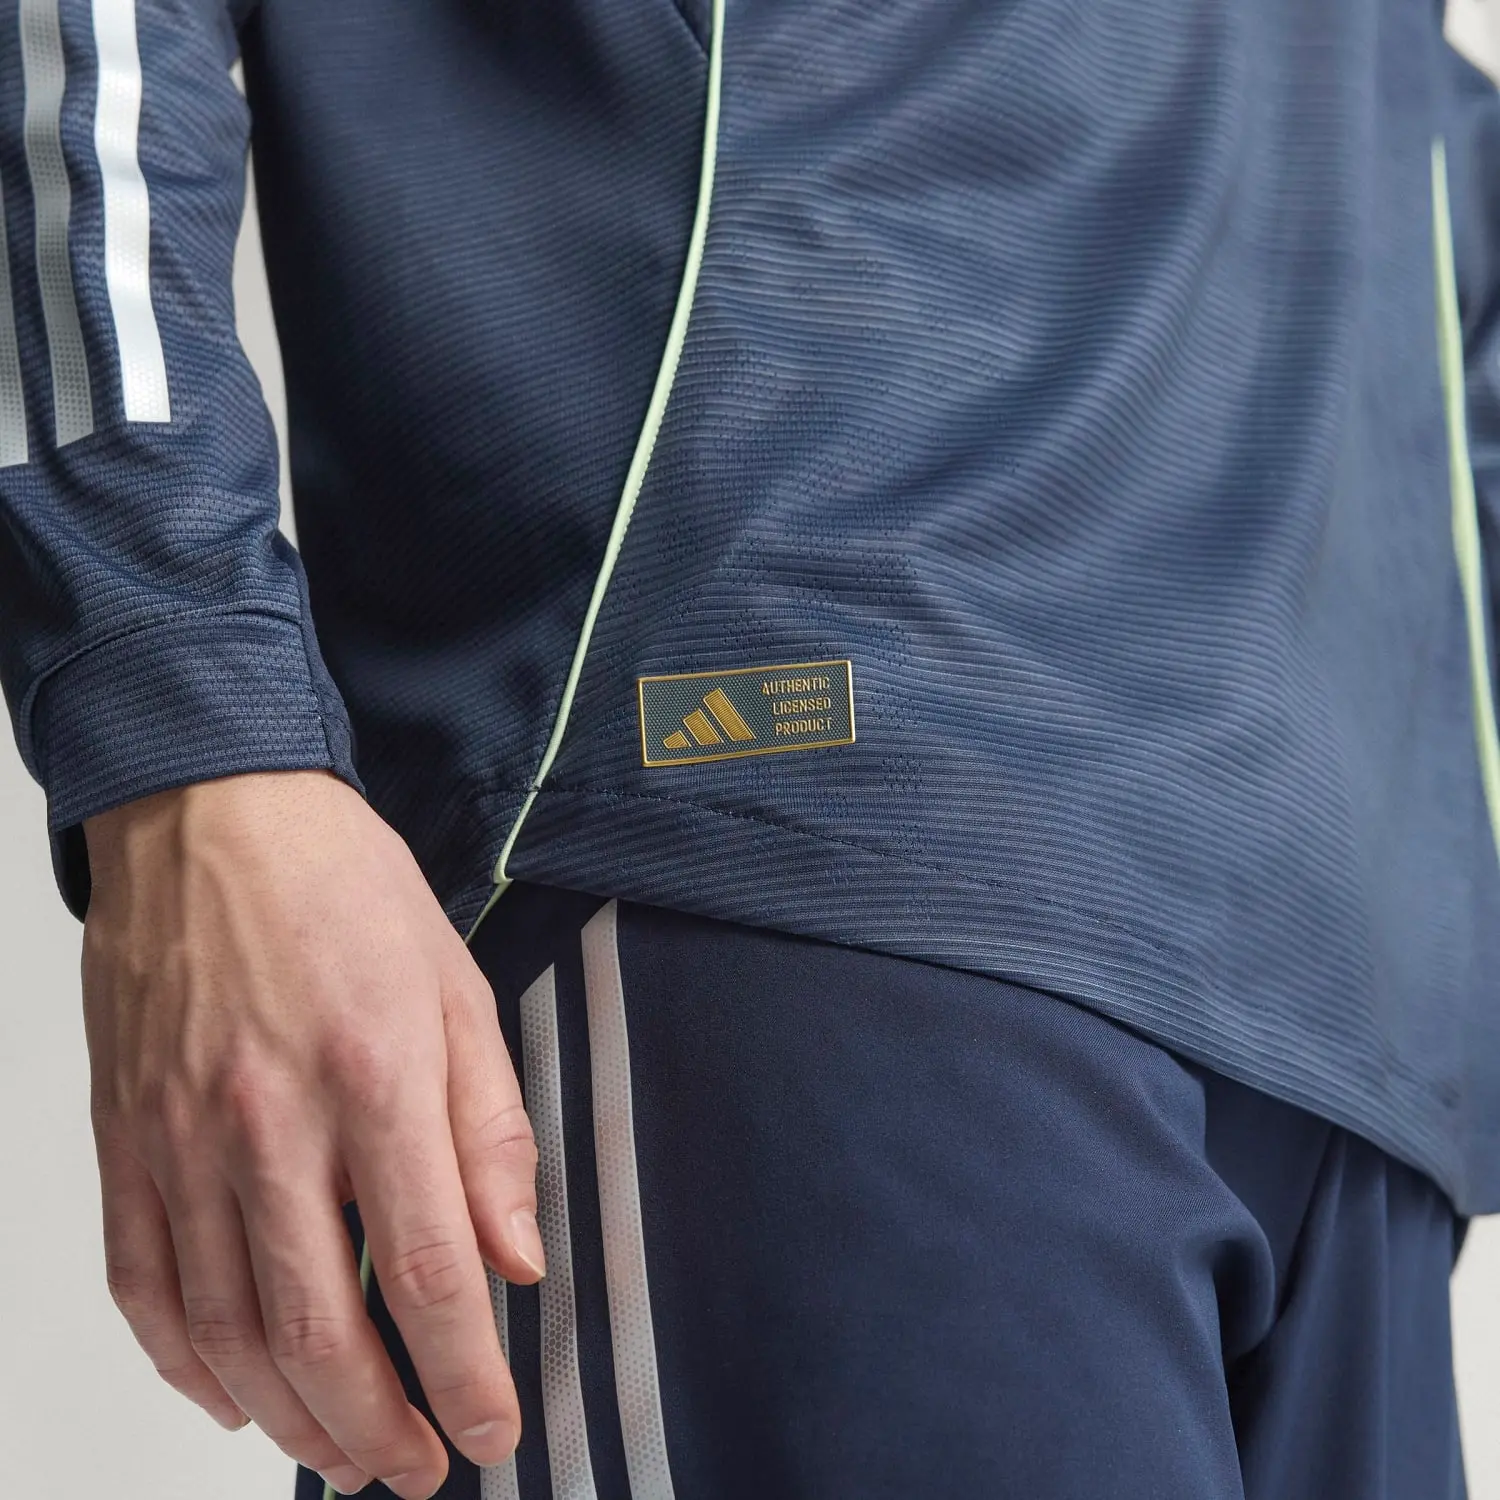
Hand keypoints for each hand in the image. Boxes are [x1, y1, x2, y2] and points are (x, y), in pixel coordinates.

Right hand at [81, 769, 541, 1497]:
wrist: (212, 818)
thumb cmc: (346, 894)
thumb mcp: (457, 990)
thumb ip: (490, 1131)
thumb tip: (517, 1257)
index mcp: (374, 1078)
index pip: (428, 1272)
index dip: (465, 1375)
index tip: (492, 1429)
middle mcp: (270, 1124)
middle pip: (320, 1329)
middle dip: (377, 1428)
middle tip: (419, 1472)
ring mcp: (181, 1138)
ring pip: (227, 1330)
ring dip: (287, 1419)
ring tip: (343, 1458)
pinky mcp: (125, 1139)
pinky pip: (144, 1281)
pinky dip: (184, 1363)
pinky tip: (232, 1397)